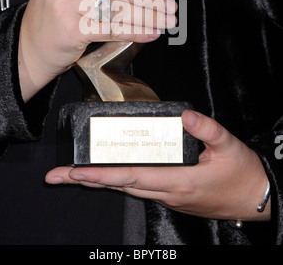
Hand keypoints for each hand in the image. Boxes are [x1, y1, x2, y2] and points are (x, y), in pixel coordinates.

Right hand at [18, 0, 175, 100]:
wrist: (29, 49)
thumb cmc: (53, 19)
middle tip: (170, 5)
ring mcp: (64, 3)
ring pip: (118, 7)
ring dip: (149, 15)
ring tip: (167, 21)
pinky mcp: (71, 28)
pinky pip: (113, 29)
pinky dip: (136, 31)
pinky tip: (151, 34)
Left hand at [46, 110, 270, 221]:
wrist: (256, 198)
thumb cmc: (242, 174)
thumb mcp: (229, 146)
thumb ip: (207, 129)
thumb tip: (185, 115)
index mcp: (177, 180)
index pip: (130, 176)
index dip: (101, 174)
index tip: (75, 171)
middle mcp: (167, 192)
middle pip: (120, 186)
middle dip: (87, 180)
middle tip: (58, 176)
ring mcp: (168, 196)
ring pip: (127, 189)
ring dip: (100, 181)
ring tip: (75, 175)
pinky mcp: (172, 195)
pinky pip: (138, 188)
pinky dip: (119, 181)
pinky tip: (110, 175)